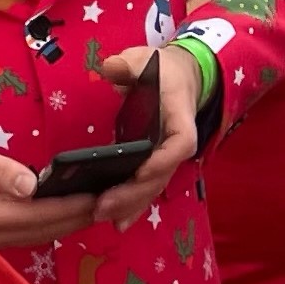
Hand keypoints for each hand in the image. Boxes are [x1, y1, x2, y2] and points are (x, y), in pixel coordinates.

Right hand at [0, 124, 102, 246]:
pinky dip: (52, 222)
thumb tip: (31, 184)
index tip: (99, 196)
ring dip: (69, 222)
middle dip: (78, 217)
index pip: (37, 214)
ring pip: (39, 235)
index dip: (70, 206)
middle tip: (113, 201)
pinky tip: (71, 210)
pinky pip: (28, 233)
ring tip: (99, 205)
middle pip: (43, 231)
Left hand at [90, 38, 201, 228]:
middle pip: (161, 176)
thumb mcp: (144, 59)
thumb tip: (112, 68)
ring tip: (104, 218)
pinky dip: (133, 207)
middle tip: (103, 206)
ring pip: (153, 188)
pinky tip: (117, 224)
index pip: (180, 143)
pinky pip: (147, 189)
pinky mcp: (156, 165)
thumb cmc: (161, 69)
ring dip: (130, 206)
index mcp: (180, 117)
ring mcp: (167, 157)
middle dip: (133, 194)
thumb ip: (128, 64)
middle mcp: (178, 144)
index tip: (139, 171)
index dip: (162, 160)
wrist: (181, 78)